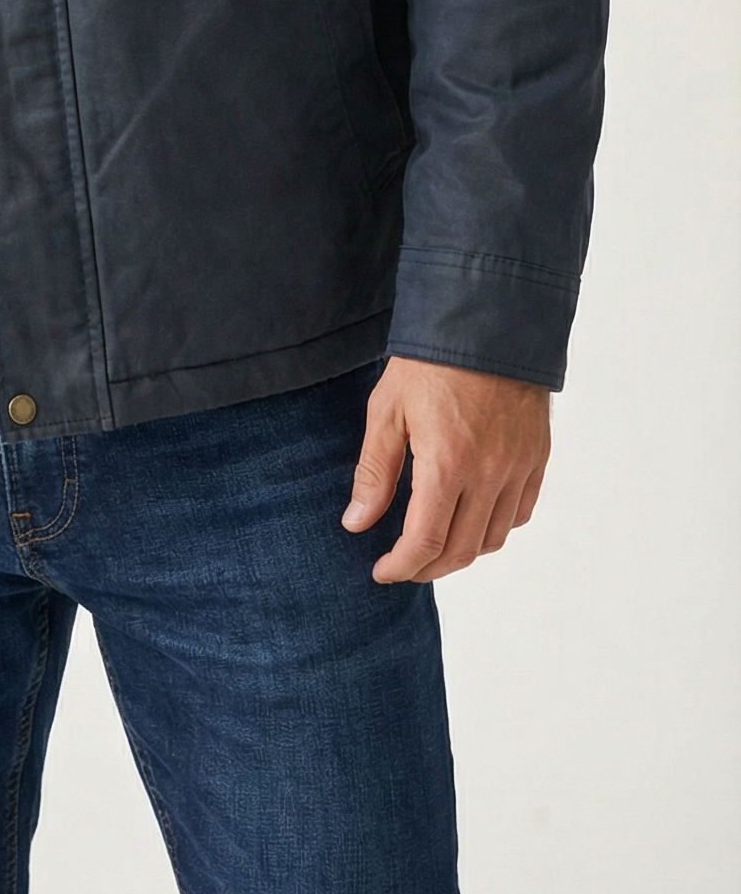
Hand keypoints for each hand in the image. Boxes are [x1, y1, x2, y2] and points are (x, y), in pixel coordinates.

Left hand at [343, 355, 550, 583]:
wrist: (486, 321)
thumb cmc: (429, 362)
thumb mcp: (387, 411)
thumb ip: (373, 472)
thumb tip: (356, 523)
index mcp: (447, 463)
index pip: (426, 541)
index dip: (401, 566)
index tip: (382, 571)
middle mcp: (489, 473)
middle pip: (461, 550)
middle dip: (427, 567)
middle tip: (402, 565)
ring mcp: (518, 467)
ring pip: (494, 538)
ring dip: (462, 552)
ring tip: (434, 546)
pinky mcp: (537, 457)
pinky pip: (519, 512)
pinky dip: (495, 527)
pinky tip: (472, 519)